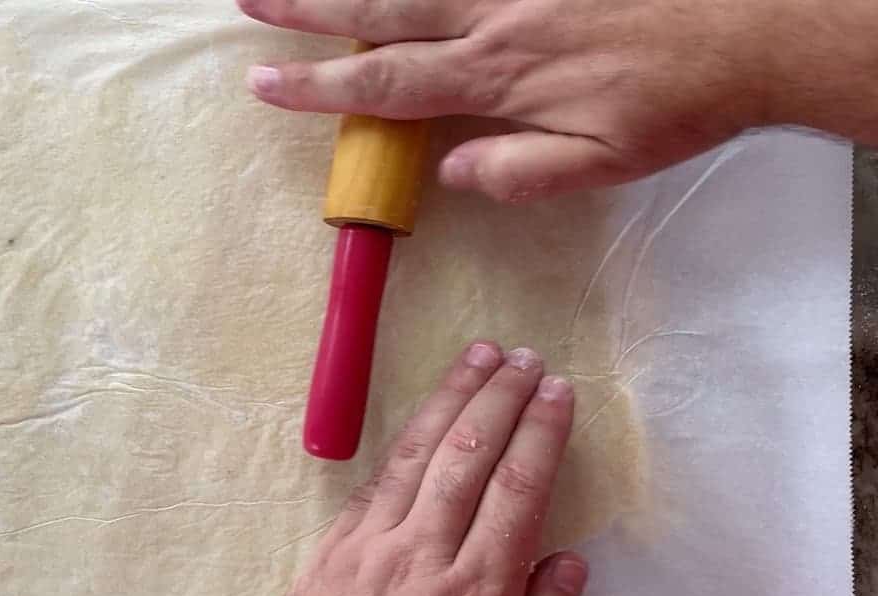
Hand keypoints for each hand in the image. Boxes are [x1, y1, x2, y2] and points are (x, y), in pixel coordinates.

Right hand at [239, 0, 775, 201]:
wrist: (751, 26)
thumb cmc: (674, 101)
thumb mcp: (600, 165)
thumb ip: (518, 172)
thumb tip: (450, 172)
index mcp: (498, 77)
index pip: (387, 85)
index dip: (320, 89)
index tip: (265, 85)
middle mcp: (493, 17)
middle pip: (380, 12)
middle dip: (307, 9)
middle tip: (250, 2)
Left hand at [260, 343, 586, 595]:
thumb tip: (569, 563)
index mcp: (474, 595)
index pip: (517, 488)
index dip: (542, 432)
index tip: (558, 393)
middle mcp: (420, 558)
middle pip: (468, 454)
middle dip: (500, 397)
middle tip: (525, 360)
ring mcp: (367, 550)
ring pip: (416, 454)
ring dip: (450, 399)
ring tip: (477, 358)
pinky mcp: (327, 554)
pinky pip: (371, 486)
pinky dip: (403, 446)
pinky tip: (422, 421)